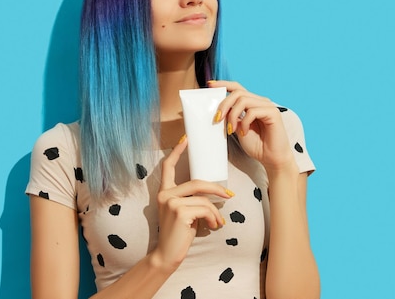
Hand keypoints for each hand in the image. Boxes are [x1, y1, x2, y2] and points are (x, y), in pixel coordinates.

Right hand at [153, 136, 232, 271]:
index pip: (167, 166)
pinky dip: (214, 218)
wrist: (167, 255)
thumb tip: (215, 193)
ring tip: (217, 223)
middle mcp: (165, 194)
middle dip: (216, 188)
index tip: (186, 139)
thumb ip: (191, 199)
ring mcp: (171, 202)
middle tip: (229, 195)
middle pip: (196, 182)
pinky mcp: (180, 212)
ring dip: (215, 212)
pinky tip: (213, 227)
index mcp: (164, 192)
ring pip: (203, 199)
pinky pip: (205, 209)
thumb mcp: (184, 212)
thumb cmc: (178, 234)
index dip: (177, 152)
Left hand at [208, 80, 297, 173]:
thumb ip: (230, 117)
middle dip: (224, 105)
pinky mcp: (273, 113)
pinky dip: (244, 123)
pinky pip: (253, 112)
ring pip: (243, 100)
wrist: (271, 159)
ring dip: (233, 115)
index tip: (210, 85)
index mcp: (252, 103)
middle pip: (238, 93)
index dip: (224, 84)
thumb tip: (218, 110)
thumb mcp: (237, 128)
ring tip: (230, 130)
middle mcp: (260, 101)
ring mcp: (267, 106)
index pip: (237, 88)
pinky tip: (244, 133)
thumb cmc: (256, 145)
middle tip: (217, 119)